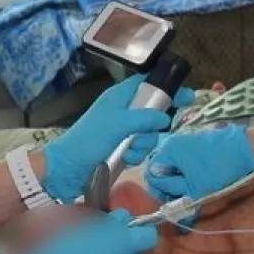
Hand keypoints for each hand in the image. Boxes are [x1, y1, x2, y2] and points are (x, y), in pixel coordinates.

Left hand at [42, 76, 194, 201]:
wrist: (66, 169)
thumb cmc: (89, 140)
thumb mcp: (118, 125)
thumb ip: (144, 119)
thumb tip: (165, 119)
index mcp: (118, 97)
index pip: (147, 84)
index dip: (166, 88)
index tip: (187, 97)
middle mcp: (120, 111)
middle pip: (151, 112)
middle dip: (152, 128)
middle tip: (144, 135)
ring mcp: (119, 130)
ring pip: (147, 133)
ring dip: (142, 145)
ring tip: (130, 152)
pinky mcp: (119, 148)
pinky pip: (138, 149)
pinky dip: (135, 156)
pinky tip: (126, 161)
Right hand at [145, 124, 253, 204]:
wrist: (246, 149)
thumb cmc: (219, 168)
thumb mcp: (197, 189)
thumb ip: (179, 201)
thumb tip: (169, 215)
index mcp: (166, 151)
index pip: (152, 177)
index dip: (162, 192)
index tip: (176, 202)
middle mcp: (169, 145)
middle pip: (161, 172)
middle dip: (172, 188)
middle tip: (187, 198)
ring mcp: (182, 143)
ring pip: (173, 170)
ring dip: (181, 183)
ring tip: (195, 191)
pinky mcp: (193, 146)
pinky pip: (182, 164)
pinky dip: (188, 176)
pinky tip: (200, 182)